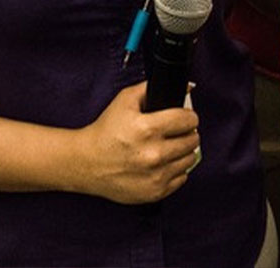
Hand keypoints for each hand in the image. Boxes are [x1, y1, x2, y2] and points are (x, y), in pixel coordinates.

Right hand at [71, 82, 199, 203]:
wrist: (87, 163)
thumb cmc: (105, 131)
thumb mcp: (125, 100)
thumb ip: (153, 89)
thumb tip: (187, 87)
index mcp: (147, 129)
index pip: (188, 120)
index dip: (188, 116)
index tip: (184, 118)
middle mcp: (153, 154)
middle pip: (193, 140)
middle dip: (187, 133)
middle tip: (176, 132)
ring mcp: (155, 176)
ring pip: (190, 159)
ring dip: (183, 151)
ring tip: (170, 147)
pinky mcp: (155, 192)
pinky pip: (183, 178)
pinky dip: (176, 170)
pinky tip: (164, 163)